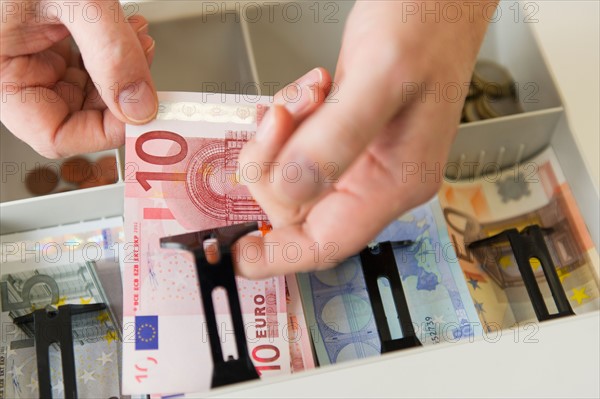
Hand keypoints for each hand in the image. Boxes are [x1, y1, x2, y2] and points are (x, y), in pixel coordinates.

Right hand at [0, 0, 156, 157]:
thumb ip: (110, 54)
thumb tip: (140, 106)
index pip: (55, 134)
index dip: (103, 132)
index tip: (143, 115)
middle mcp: (12, 70)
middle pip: (78, 115)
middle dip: (121, 95)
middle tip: (152, 78)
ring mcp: (30, 55)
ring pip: (88, 90)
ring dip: (123, 72)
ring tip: (140, 40)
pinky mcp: (47, 40)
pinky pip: (86, 64)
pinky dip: (114, 53)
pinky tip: (130, 32)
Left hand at [237, 0, 496, 277]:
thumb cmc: (427, 25)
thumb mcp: (380, 77)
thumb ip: (335, 139)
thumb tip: (291, 191)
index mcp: (396, 182)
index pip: (329, 243)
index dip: (278, 256)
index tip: (236, 253)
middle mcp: (377, 179)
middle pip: (297, 207)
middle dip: (274, 164)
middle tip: (282, 118)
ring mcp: (360, 159)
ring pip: (291, 177)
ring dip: (280, 138)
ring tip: (305, 97)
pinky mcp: (344, 136)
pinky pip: (295, 150)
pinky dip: (285, 125)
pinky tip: (304, 98)